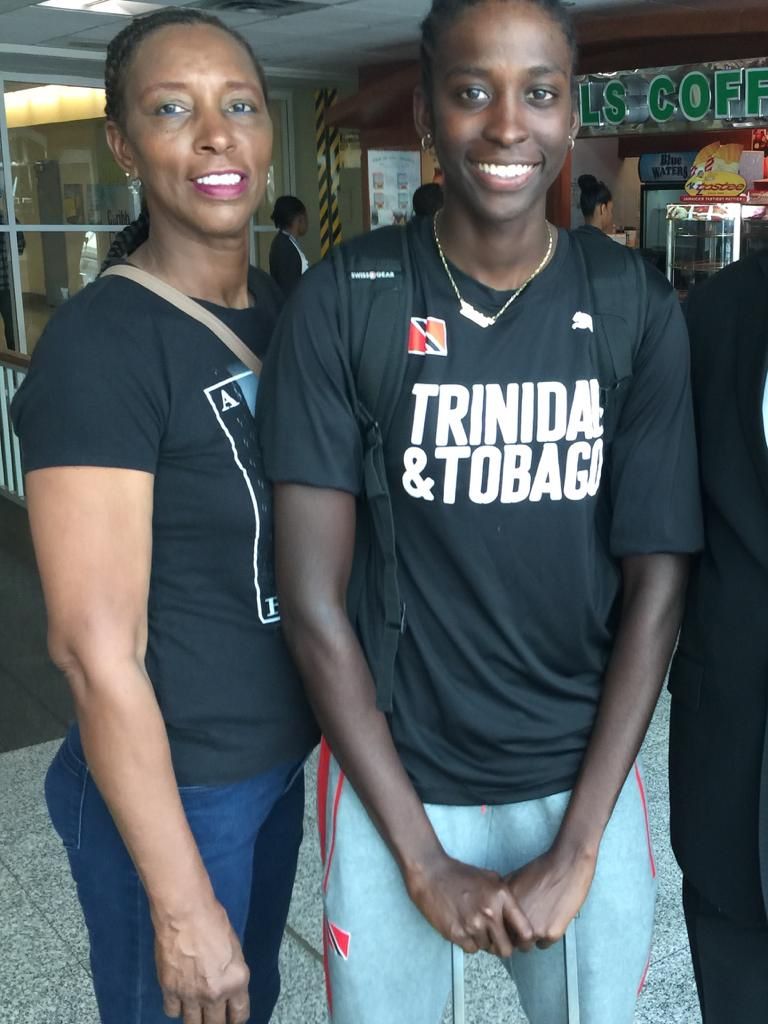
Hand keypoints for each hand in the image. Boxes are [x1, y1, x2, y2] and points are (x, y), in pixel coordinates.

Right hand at [152, 898, 249, 1023]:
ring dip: (196, 1018)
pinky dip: (176, 1007)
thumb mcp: (234, 949)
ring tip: (196, 1010)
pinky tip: (179, 997)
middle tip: (214, 1016)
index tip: (232, 1018)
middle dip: (216, 1022)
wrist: (185, 913)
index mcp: (237, 982)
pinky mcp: (170, 990)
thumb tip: (226, 985)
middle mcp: (215, 994)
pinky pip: (173, 1011)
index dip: (236, 1018)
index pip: (240, 1015)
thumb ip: (231, 974)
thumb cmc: (215, 921)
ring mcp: (191, 995)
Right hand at [405, 851, 534, 956]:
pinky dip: (469, 942)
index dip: (525, 941)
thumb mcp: (491, 878)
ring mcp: (472, 925)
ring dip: (483, 941)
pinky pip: (471, 950)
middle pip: (506, 950)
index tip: (520, 942)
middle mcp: (490, 913)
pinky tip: (463, 927)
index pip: (526, 932)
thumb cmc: (462, 875)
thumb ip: (507, 899)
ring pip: (487, 949)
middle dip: (502, 947)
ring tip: (473, 924)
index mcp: (502, 897)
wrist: (431, 874)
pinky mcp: (456, 933)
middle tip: (495, 939)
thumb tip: (518, 922)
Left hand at [505, 843, 596, 949]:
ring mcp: (533, 929)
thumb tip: (495, 910)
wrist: (566, 866)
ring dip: (531, 938)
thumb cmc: (542, 870)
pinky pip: (544, 945)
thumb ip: (503, 898)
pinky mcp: (550, 934)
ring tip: (539, 920)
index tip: (509, 926)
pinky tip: (551, 920)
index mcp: (503, 907)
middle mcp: (515, 921)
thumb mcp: (514, 879)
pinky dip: (547, 936)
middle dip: (516, 935)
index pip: (496, 929)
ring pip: (527, 946)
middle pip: (509, 940)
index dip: (503, 928)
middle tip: (526, 924)